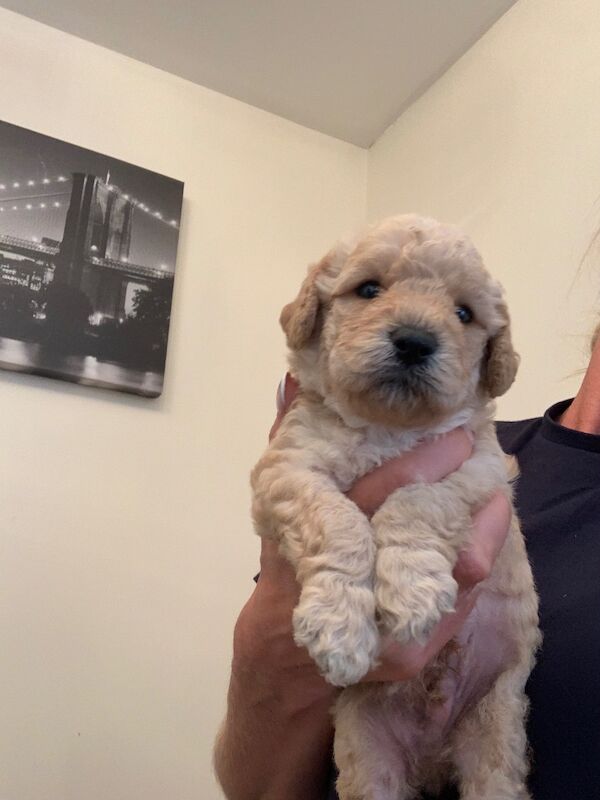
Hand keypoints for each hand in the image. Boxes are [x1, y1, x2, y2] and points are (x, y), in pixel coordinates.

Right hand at [237, 375, 510, 696]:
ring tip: (495, 487)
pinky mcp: (413, 652)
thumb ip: (287, 440)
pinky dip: (475, 558)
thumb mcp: (277, 504)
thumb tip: (294, 379)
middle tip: (482, 450)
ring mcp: (387, 627)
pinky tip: (484, 529)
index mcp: (318, 539)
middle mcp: (355, 585)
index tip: (457, 433)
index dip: (426, 461)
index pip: (381, 493)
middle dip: (461, 487)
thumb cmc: (285, 570)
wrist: (287, 659)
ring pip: (454, 568)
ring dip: (482, 524)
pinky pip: (460, 599)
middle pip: (425, 530)